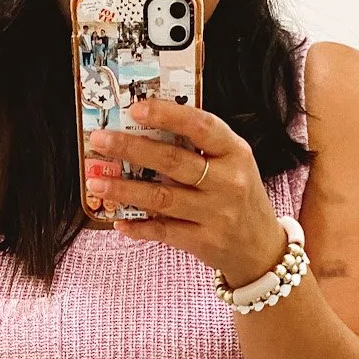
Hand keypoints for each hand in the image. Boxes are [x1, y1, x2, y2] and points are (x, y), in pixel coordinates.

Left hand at [87, 96, 289, 287]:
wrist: (261, 249)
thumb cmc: (239, 198)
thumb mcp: (234, 164)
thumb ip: (201, 147)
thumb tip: (147, 129)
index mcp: (236, 152)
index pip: (200, 126)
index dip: (167, 116)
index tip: (135, 109)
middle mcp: (228, 181)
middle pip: (172, 161)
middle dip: (131, 148)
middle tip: (100, 141)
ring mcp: (216, 214)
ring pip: (162, 197)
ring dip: (124, 188)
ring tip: (97, 180)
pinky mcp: (204, 241)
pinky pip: (164, 232)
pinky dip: (138, 227)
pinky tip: (118, 221)